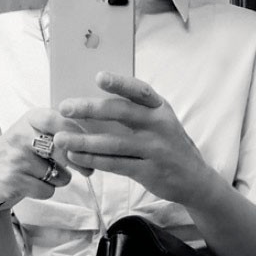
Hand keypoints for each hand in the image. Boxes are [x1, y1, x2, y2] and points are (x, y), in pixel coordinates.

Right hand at [0, 107, 88, 213]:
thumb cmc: (19, 155)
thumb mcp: (35, 134)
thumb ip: (60, 133)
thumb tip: (96, 142)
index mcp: (30, 119)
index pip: (59, 119)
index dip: (78, 134)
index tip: (90, 147)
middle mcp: (20, 134)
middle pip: (62, 148)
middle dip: (79, 162)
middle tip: (88, 171)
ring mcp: (15, 157)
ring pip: (58, 174)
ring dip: (58, 180)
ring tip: (43, 175)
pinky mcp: (11, 179)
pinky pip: (46, 190)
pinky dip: (45, 191)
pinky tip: (32, 185)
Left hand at [54, 71, 213, 206]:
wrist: (194, 179)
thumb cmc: (168, 144)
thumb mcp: (160, 122)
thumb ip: (136, 112)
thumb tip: (93, 103)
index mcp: (161, 108)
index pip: (140, 90)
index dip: (119, 83)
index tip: (98, 77)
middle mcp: (159, 126)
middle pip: (121, 113)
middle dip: (90, 109)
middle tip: (64, 108)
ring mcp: (155, 149)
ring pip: (114, 142)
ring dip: (84, 141)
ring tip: (60, 138)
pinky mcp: (148, 171)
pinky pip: (115, 164)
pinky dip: (93, 160)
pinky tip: (75, 156)